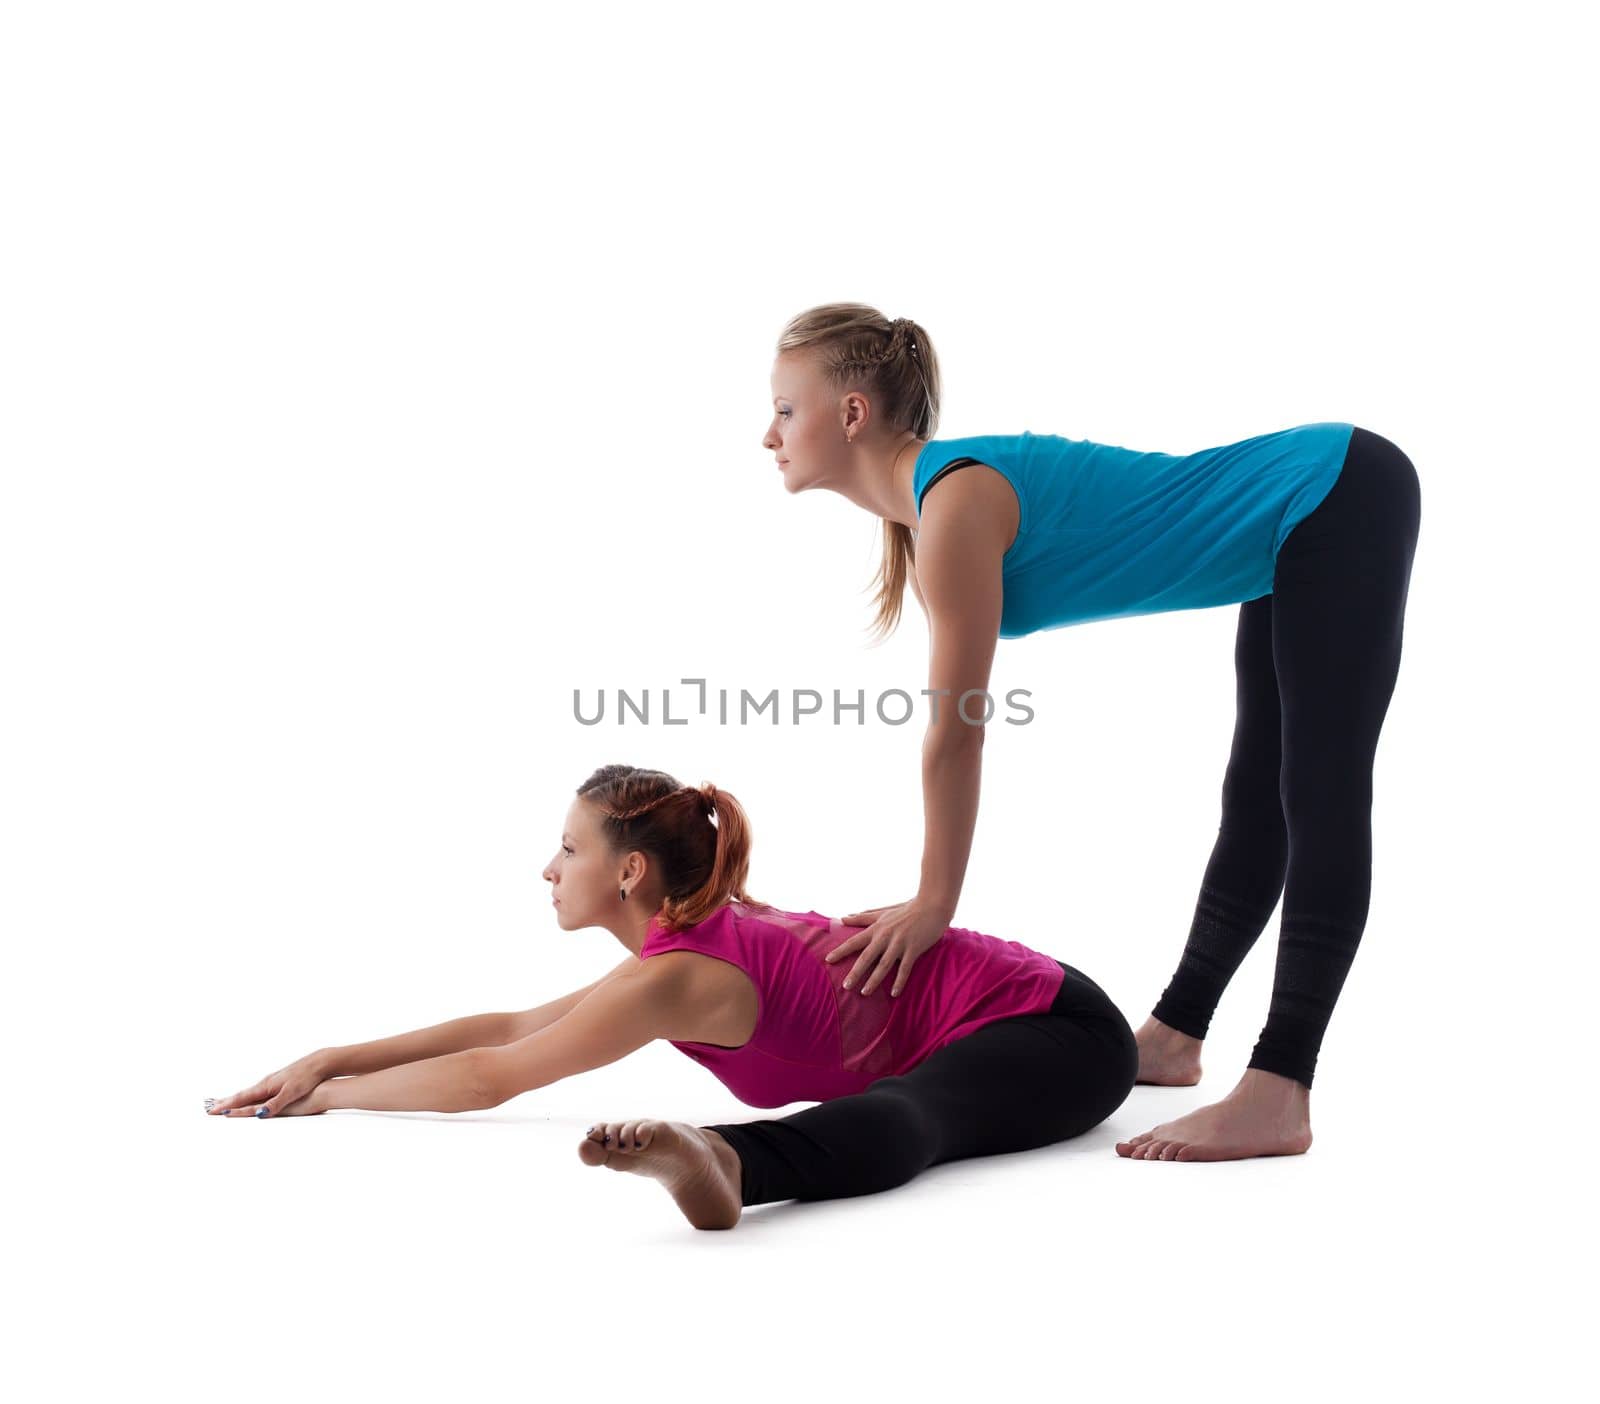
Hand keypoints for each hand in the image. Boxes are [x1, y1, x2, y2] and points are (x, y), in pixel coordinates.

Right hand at [206, 1052, 330, 1118]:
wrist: (320, 1063)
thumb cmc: (307, 1077)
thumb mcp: (292, 1092)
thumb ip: (276, 1104)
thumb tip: (259, 1114)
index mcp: (266, 1086)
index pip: (242, 1098)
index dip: (227, 1106)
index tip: (212, 1111)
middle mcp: (266, 1082)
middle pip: (242, 1094)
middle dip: (226, 1102)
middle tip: (210, 1108)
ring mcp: (272, 1081)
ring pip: (249, 1092)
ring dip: (235, 1098)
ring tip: (225, 1102)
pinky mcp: (279, 1081)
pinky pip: (258, 1091)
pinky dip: (248, 1095)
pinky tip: (250, 1096)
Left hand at [824, 898, 951, 997]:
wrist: (932, 905)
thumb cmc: (908, 908)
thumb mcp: (884, 911)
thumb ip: (864, 916)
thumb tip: (844, 918)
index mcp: (877, 928)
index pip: (855, 941)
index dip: (841, 950)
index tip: (828, 960)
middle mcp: (885, 936)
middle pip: (866, 957)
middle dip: (855, 972)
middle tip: (845, 986)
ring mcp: (899, 943)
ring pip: (883, 965)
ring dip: (874, 980)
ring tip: (864, 993)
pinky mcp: (914, 949)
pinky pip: (905, 969)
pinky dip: (899, 981)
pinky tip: (894, 994)